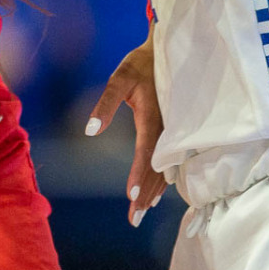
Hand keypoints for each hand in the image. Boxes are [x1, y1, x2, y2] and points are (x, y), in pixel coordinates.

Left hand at [85, 35, 165, 226]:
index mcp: (155, 119)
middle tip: (133, 220)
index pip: (147, 155)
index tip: (132, 199)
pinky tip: (159, 191)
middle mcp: (170, 129)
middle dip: (146, 195)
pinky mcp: (179, 130)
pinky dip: (165, 178)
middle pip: (158, 169)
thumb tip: (89, 131)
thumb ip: (105, 104)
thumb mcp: (119, 78)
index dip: (139, 177)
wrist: (170, 49)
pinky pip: (174, 160)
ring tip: (142, 211)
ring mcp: (177, 131)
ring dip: (156, 191)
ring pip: (168, 168)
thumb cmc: (141, 63)